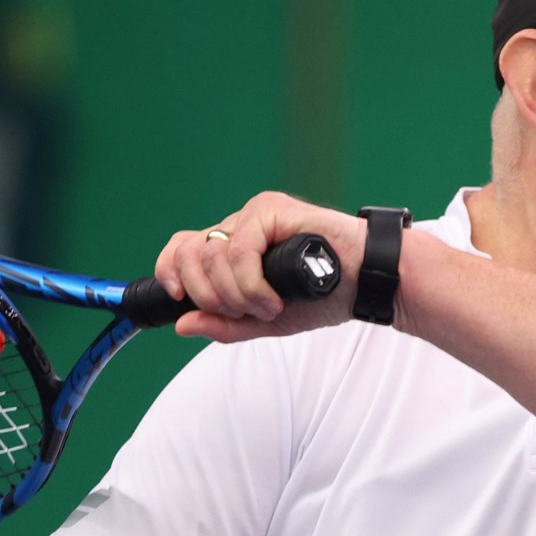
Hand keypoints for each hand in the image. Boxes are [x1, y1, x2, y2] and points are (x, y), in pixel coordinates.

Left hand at [154, 191, 369, 342]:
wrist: (365, 283)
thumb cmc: (323, 296)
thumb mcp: (265, 322)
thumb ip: (225, 325)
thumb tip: (182, 324)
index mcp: (234, 247)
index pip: (181, 249)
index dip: (170, 273)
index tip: (180, 300)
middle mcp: (239, 227)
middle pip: (188, 253)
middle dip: (207, 295)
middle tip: (241, 312)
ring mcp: (254, 216)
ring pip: (211, 256)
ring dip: (236, 295)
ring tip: (268, 306)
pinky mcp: (272, 210)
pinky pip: (239, 252)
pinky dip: (251, 285)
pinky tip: (274, 297)